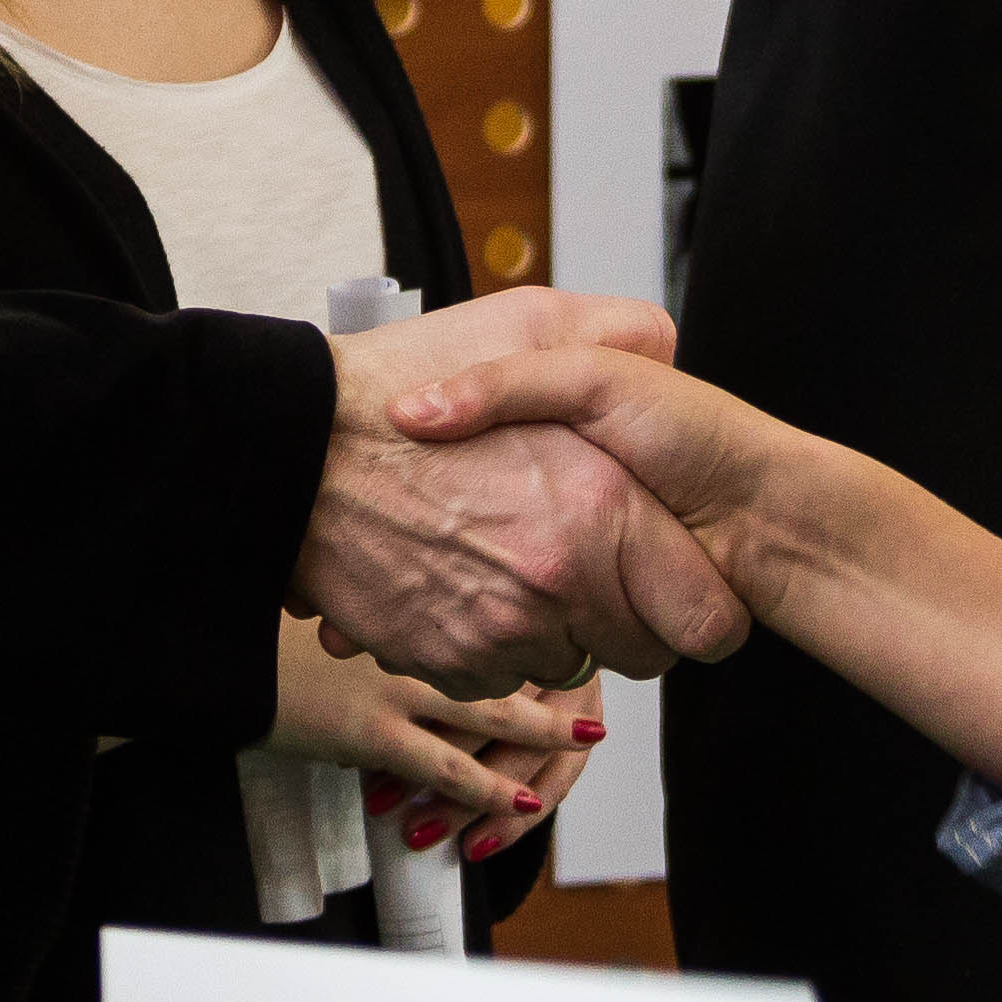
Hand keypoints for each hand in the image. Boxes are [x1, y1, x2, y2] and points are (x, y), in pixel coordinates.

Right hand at [265, 619, 592, 863]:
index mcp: (397, 604)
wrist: (210, 648)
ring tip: (589, 736)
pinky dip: (489, 785)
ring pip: (489, 712)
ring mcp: (392, 687)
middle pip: (501, 653)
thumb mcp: (318, 597)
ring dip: (543, 727)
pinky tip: (524, 798)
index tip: (564, 628)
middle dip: (556, 667)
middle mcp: (404, 641)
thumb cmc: (254, 621)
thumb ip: (365, 606)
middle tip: (600, 667)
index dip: (527, 626)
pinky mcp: (371, 733)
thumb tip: (387, 618)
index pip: (480, 614)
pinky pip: (447, 766)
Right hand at [300, 288, 746, 695]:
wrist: (295, 448)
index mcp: (601, 510)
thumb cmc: (406, 380)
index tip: (674, 583)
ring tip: (505, 556)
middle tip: (586, 565)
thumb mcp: (531, 323)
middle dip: (625, 616)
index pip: (706, 620)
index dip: (695, 603)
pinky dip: (489, 641)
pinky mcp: (450, 662)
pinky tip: (459, 578)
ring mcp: (501, 631)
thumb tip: (670, 346)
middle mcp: (558, 582)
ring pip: (567, 665)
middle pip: (642, 656)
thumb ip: (622, 333)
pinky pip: (501, 678)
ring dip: (551, 626)